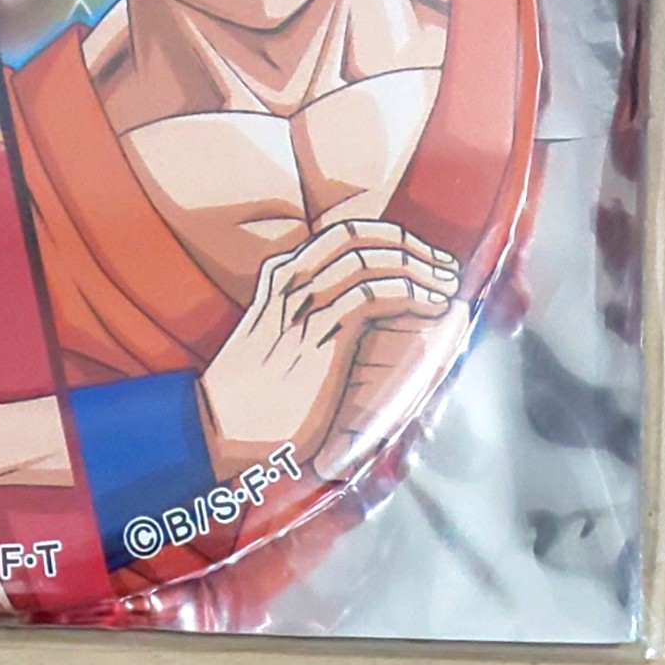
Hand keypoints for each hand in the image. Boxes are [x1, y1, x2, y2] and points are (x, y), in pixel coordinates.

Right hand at [198, 220, 458, 477]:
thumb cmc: (248, 396)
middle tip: (444, 265)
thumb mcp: (271, 340)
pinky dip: (407, 293)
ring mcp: (302, 310)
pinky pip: (368, 296)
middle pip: (356, 237)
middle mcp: (289, 284)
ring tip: (446, 285)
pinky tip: (430, 305)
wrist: (218, 430)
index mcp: (279, 278)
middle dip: (409, 245)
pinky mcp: (318, 341)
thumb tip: (347, 317)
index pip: (341, 234)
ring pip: (367, 262)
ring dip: (417, 268)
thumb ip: (299, 318)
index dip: (389, 236)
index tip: (422, 252)